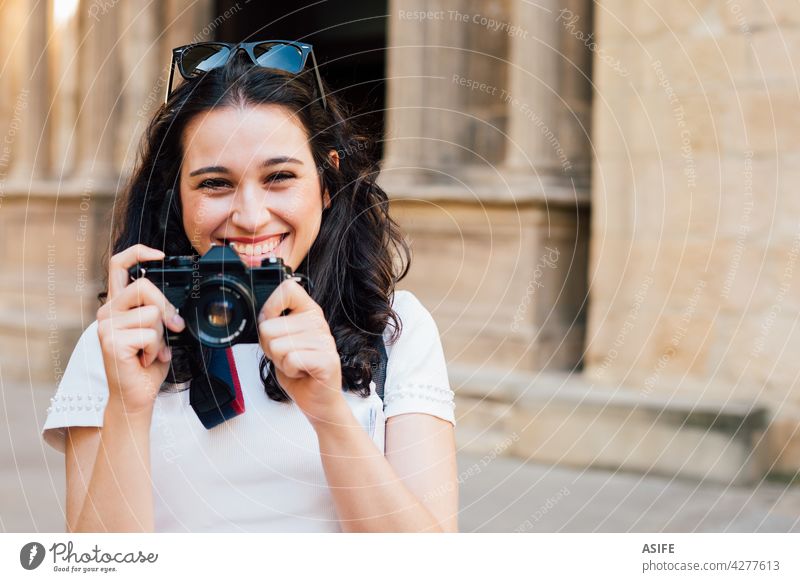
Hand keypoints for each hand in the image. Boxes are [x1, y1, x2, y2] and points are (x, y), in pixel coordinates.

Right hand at [96, 244, 185, 415]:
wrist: (136, 396)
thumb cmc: (146, 364)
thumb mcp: (157, 332)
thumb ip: (160, 313)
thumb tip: (174, 308)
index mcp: (117, 305)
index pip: (119, 265)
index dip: (138, 253)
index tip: (159, 255)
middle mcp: (107, 312)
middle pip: (144, 286)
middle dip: (166, 307)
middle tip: (173, 327)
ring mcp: (107, 326)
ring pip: (151, 313)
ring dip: (161, 335)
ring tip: (151, 350)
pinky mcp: (112, 341)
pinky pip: (150, 334)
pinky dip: (156, 349)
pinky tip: (145, 359)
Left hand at [257, 279, 346, 427]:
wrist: (318, 400)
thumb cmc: (299, 370)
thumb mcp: (281, 342)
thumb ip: (273, 326)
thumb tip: (262, 318)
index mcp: (309, 311)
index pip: (288, 288)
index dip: (270, 305)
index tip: (271, 321)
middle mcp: (318, 322)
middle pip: (270, 326)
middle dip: (270, 347)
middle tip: (287, 356)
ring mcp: (325, 341)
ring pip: (277, 345)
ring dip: (280, 361)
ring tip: (295, 365)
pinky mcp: (326, 360)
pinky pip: (290, 360)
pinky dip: (289, 371)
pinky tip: (302, 372)